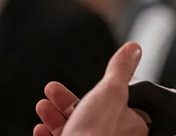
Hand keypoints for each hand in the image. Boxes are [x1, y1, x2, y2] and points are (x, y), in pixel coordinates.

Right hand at [34, 43, 148, 135]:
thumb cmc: (95, 132)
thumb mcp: (111, 91)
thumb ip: (120, 70)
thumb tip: (134, 48)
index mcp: (131, 126)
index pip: (114, 103)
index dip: (93, 91)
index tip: (78, 83)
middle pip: (89, 115)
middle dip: (66, 101)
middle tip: (50, 91)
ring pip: (73, 129)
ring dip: (54, 116)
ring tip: (42, 106)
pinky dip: (50, 134)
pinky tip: (40, 129)